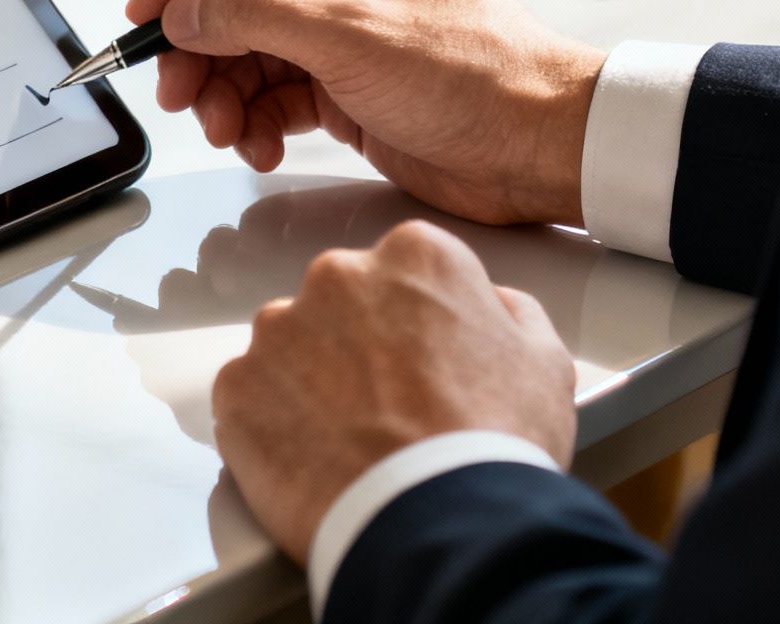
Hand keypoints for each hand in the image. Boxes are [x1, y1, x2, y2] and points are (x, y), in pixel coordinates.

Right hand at [127, 0, 604, 224]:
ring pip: (249, 48)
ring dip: (224, 92)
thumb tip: (186, 10)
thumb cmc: (482, 77)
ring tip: (224, 131)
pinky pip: (275, 92)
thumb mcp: (352, 35)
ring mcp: (346, 25)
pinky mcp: (348, 81)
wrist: (541, 151)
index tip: (149, 12)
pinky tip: (260, 144)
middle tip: (179, 92)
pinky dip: (256, 120)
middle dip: (201, 46)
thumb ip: (255, 13)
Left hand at [211, 220, 576, 561]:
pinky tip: (312, 459)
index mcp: (414, 256)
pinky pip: (250, 397)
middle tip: (386, 407)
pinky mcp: (237, 387)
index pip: (406, 272)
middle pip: (341, 302)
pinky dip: (272, 424)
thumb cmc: (495, 443)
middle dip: (356, 345)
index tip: (424, 364)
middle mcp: (337, 275)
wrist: (438, 522)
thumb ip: (510, 313)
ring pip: (290, 347)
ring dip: (309, 381)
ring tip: (348, 440)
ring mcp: (278, 331)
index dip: (417, 323)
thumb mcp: (542, 362)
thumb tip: (490, 305)